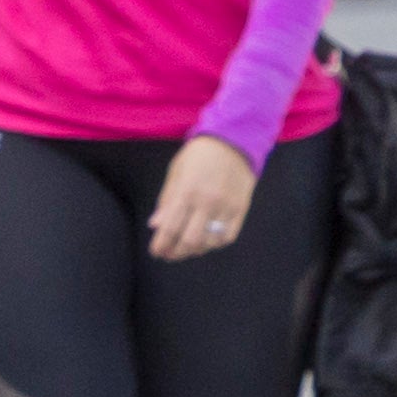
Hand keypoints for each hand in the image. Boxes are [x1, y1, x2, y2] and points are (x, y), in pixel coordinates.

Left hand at [149, 132, 262, 259]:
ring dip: (196, 250)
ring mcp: (226, 206)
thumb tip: (155, 226)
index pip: (170, 229)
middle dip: (177, 253)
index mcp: (186, 192)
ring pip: (210, 241)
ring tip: (188, 249)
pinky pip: (228, 235)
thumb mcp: (175, 173)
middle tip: (170, 255)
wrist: (233, 140)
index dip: (161, 245)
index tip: (156, 252)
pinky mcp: (241, 208)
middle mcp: (207, 202)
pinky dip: (216, 243)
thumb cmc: (198, 156)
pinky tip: (208, 241)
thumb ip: (166, 202)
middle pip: (190, 240)